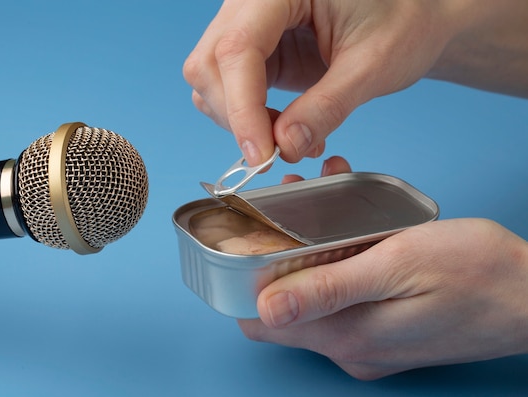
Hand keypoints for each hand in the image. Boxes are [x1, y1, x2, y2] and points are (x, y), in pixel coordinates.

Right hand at [184, 0, 527, 165]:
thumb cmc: (404, 21)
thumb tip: (285, 147)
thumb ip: (328, 107)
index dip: (242, 108)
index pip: (238, 49)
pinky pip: (227, 87)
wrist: (411, 15)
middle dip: (236, 117)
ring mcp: (248, 22)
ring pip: (210, 78)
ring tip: (292, 136)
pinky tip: (284, 126)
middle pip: (210, 64)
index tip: (260, 155)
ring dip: (239, 120)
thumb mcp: (374, 65)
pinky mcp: (254, 46)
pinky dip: (246, 117)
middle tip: (275, 153)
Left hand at [238, 157, 527, 379]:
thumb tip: (265, 311)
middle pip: (287, 302)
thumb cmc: (476, 273)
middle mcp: (350, 347)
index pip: (260, 324)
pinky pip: (346, 295)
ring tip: (325, 198)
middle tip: (294, 201)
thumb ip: (328, 290)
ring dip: (312, 247)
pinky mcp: (386, 329)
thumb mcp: (397, 266)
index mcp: (345, 336)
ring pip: (316, 293)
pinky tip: (354, 224)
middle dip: (281, 250)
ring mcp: (369, 341)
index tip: (252, 238)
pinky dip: (340, 259)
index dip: (245, 281)